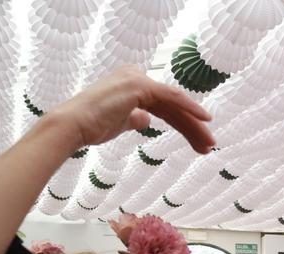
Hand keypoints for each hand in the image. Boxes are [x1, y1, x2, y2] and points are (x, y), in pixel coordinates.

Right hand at [47, 66, 213, 152]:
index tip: (200, 145)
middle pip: (173, 106)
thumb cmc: (91, 126)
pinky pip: (171, 96)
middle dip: (193, 128)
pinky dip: (190, 107)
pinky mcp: (139, 85)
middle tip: (209, 146)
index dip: (185, 126)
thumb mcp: (119, 122)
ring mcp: (137, 78)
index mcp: (132, 85)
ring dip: (194, 125)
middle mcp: (135, 76)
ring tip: (209, 144)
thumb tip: (145, 118)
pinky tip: (205, 119)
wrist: (73, 125)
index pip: (166, 107)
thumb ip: (134, 118)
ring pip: (175, 104)